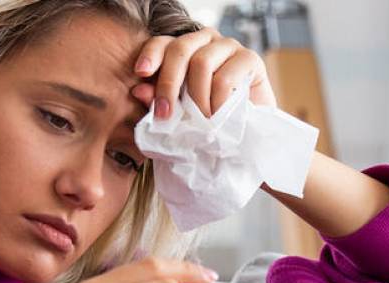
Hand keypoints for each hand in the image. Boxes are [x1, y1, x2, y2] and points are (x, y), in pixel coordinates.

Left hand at [129, 27, 276, 118]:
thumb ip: (160, 101)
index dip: (151, 55)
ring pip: (202, 63)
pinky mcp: (250, 58)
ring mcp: (229, 47)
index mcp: (185, 49)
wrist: (249, 135)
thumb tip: (138, 91)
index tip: (141, 73)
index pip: (163, 43)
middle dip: (169, 84)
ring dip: (197, 99)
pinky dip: (217, 102)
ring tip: (199, 122)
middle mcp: (206, 41)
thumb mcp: (179, 113)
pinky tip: (218, 118)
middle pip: (180, 50)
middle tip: (165, 114)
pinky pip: (225, 78)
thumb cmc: (210, 122)